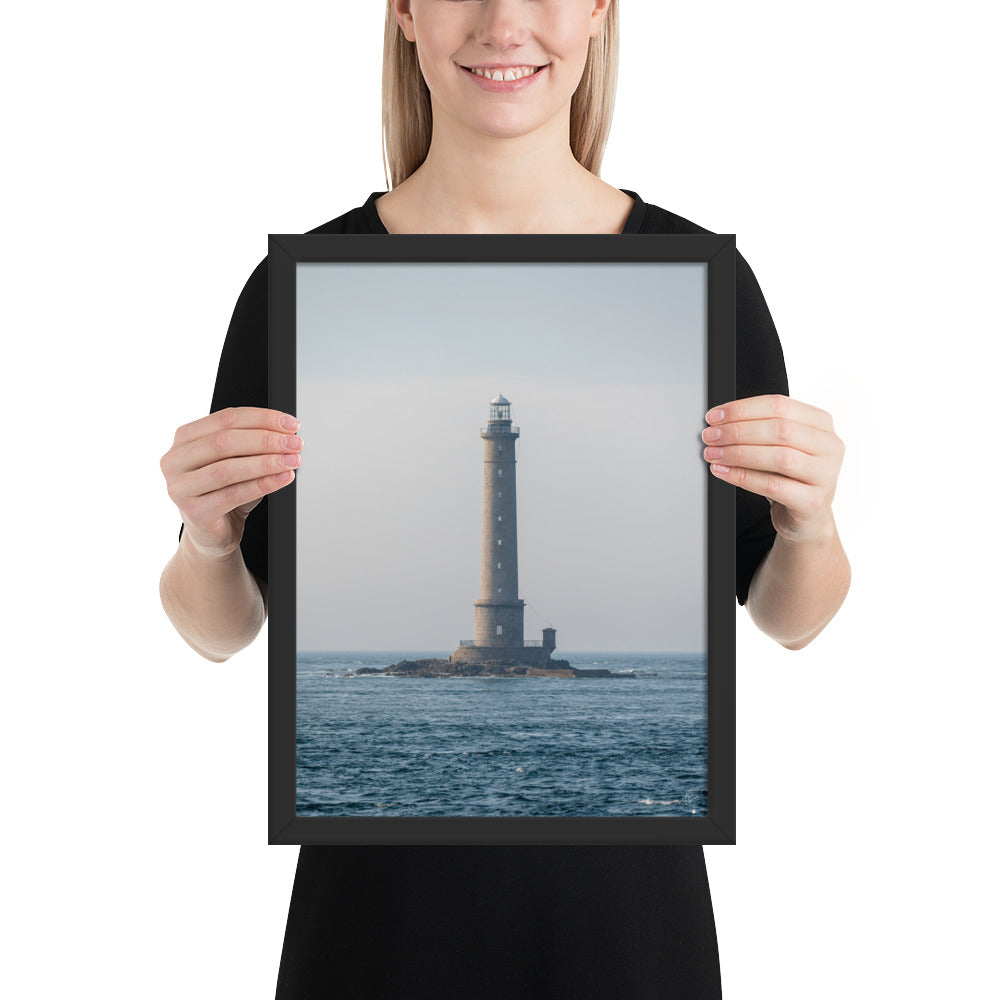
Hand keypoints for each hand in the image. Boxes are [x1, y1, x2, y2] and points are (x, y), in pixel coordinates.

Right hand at [161, 406, 302, 558]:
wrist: (213, 532)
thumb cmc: (224, 491)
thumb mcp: (237, 461)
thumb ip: (253, 444)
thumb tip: (287, 433)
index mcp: (185, 439)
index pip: (226, 418)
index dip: (262, 418)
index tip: (290, 424)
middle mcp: (175, 460)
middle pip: (225, 442)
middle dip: (266, 440)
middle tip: (295, 443)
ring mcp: (180, 488)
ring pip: (228, 469)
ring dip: (266, 463)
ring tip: (293, 460)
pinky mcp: (194, 513)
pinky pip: (233, 495)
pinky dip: (263, 485)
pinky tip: (283, 478)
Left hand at [701, 395, 844, 544]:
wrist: (806, 518)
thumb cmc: (789, 477)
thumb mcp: (779, 447)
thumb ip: (758, 429)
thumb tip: (718, 422)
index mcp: (821, 424)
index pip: (779, 406)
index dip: (742, 409)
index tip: (714, 416)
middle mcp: (830, 446)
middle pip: (780, 429)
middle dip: (737, 431)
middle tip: (710, 436)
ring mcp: (826, 475)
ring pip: (779, 457)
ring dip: (739, 453)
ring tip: (713, 454)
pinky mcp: (814, 501)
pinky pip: (773, 486)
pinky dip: (743, 477)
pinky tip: (723, 472)